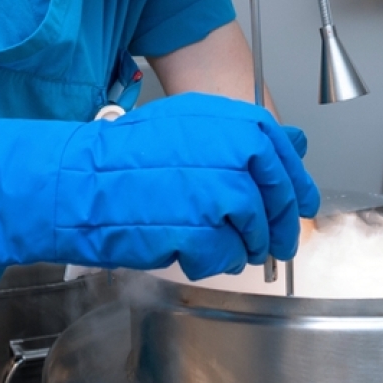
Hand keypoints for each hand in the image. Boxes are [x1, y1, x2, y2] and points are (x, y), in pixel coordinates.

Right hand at [55, 93, 319, 277]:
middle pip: (277, 201)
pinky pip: (224, 258)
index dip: (295, 187)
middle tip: (274, 246)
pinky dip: (212, 261)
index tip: (300, 206)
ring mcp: (220, 194)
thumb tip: (295, 143)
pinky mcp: (202, 231)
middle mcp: (234, 154)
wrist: (82, 180)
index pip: (284, 157)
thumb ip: (244, 133)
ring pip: (254, 234)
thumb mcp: (190, 121)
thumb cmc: (128, 152)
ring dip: (241, 246)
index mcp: (234, 123)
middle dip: (277, 228)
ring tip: (213, 242)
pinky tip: (190, 250)